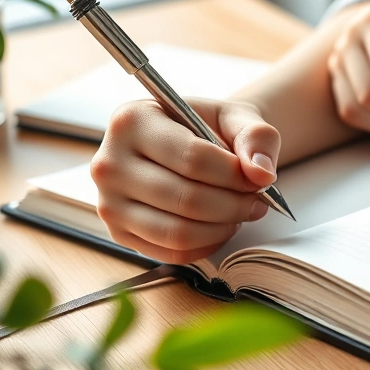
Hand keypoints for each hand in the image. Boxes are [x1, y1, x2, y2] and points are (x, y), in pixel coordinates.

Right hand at [90, 98, 279, 263]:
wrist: (187, 143)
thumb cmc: (208, 127)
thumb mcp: (236, 117)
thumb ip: (255, 138)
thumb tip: (261, 174)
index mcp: (132, 120)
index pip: (192, 159)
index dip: (235, 176)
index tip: (259, 180)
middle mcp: (109, 163)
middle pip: (185, 199)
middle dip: (233, 205)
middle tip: (257, 202)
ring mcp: (108, 203)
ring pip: (177, 231)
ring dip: (221, 228)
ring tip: (240, 213)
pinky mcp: (118, 233)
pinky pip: (170, 252)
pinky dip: (205, 245)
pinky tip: (220, 227)